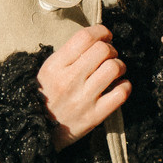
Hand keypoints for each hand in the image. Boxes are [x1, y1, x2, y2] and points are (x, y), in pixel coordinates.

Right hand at [38, 24, 128, 149]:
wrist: (37, 131)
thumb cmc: (45, 96)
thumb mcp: (47, 71)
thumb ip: (69, 55)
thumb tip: (95, 39)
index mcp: (55, 66)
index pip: (84, 37)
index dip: (100, 31)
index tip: (105, 35)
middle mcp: (69, 80)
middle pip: (102, 49)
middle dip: (111, 48)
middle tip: (108, 55)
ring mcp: (83, 99)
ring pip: (114, 68)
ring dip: (120, 65)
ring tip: (115, 70)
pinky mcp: (94, 116)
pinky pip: (121, 93)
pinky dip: (125, 86)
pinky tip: (118, 86)